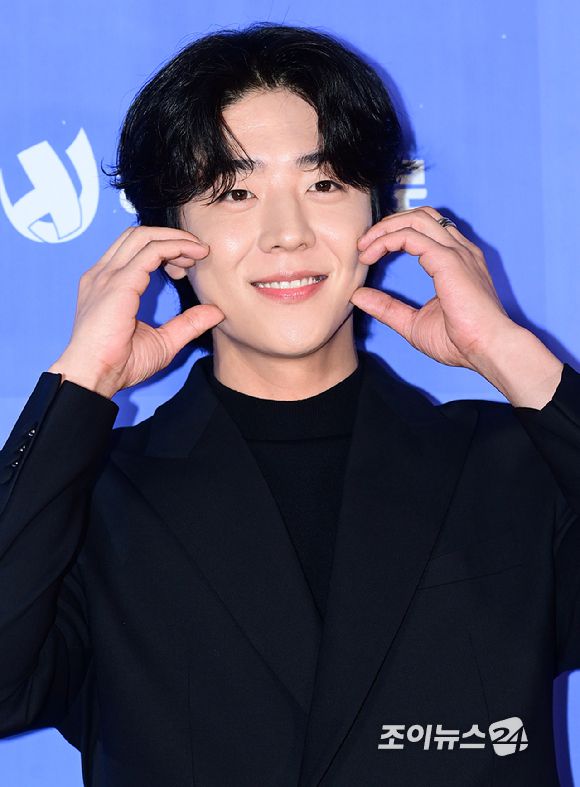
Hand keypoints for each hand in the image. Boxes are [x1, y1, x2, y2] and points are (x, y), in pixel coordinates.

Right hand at [48, 226, 224, 397]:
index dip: (166, 248)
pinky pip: (150, 252)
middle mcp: (103, 274)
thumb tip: (216, 312)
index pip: (135, 249)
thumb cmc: (120, 363)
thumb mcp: (163, 341)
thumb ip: (187, 324)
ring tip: (199, 251)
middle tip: (199, 252)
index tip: (190, 263)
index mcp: (107, 284)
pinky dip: (173, 248)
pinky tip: (192, 256)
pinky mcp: (118, 283)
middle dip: (172, 237)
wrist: (94, 375)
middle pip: (138, 235)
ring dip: (175, 239)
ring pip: (143, 236)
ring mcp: (107, 276)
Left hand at [350, 206, 513, 371]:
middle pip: (420, 215)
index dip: (393, 234)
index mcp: (455, 261)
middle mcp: (459, 251)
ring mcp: (456, 252)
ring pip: (415, 219)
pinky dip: (387, 240)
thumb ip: (387, 308)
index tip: (369, 253)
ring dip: (384, 229)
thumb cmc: (461, 341)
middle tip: (363, 245)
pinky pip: (410, 236)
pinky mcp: (448, 260)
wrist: (489, 350)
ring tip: (364, 247)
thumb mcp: (413, 323)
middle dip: (387, 225)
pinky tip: (371, 255)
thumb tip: (358, 295)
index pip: (424, 230)